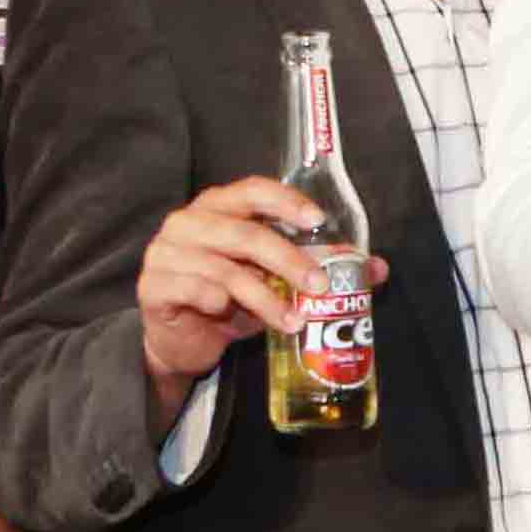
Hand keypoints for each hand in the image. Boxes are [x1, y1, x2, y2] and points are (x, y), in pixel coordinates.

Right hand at [136, 175, 382, 402]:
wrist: (179, 342)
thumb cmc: (229, 298)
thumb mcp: (273, 279)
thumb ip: (316, 266)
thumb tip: (376, 269)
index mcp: (219, 206)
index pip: (254, 189)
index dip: (286, 201)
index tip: (317, 220)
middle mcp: (189, 222)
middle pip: (246, 233)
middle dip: (289, 260)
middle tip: (319, 286)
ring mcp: (167, 253)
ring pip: (225, 269)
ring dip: (265, 297)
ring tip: (292, 320)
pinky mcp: (154, 287)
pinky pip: (194, 289)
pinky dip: (219, 301)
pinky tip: (230, 315)